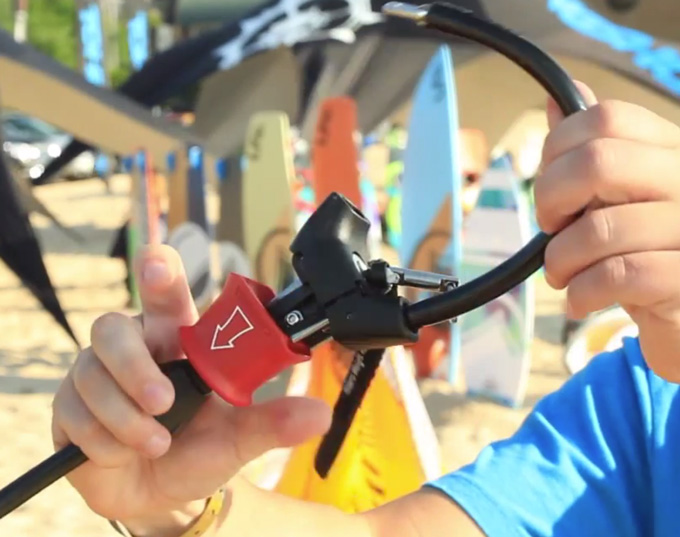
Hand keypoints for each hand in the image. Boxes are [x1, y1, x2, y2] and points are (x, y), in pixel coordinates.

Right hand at [51, 245, 330, 535]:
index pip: (164, 292)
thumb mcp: (239, 437)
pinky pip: (74, 414)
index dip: (159, 271)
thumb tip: (320, 413)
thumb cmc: (199, 449)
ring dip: (126, 420)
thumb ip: (273, 422)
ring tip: (156, 444)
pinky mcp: (70, 406)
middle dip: (135, 369)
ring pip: (92, 376)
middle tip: (163, 403)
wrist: (162, 494)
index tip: (158, 265)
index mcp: (176, 340)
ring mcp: (96, 374)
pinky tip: (122, 453)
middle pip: (112, 328)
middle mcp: (133, 347)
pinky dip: (104, 442)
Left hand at [536, 81, 679, 380]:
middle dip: (551, 198)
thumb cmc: (646, 249)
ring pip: (599, 230)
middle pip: (598, 162)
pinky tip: (578, 302)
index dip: (557, 150)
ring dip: (559, 261)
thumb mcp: (618, 195)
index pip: (606, 117)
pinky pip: (616, 277)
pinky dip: (580, 293)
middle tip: (550, 228)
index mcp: (672, 149)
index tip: (551, 187)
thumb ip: (591, 150)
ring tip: (561, 276)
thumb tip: (556, 98)